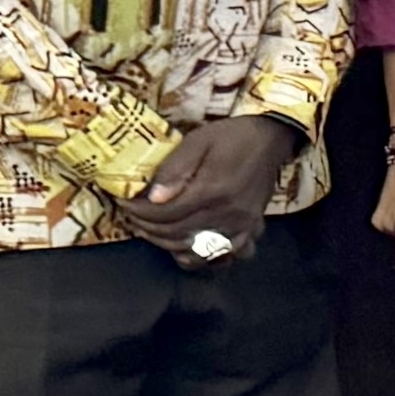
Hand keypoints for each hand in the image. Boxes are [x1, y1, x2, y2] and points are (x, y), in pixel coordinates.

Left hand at [121, 112, 297, 260]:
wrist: (270, 139)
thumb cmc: (231, 136)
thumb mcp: (198, 141)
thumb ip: (175, 169)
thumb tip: (154, 197)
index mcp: (212, 190)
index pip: (165, 213)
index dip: (139, 212)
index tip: (124, 203)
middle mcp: (228, 213)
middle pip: (177, 234)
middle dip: (148, 228)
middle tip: (133, 217)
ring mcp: (242, 225)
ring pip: (198, 250)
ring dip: (170, 245)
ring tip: (154, 232)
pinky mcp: (252, 228)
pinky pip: (228, 255)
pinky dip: (207, 258)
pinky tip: (192, 249)